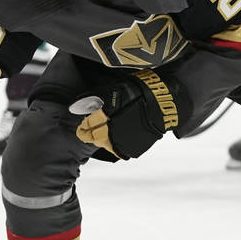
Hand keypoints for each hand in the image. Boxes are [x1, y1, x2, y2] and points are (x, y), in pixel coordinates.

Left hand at [72, 69, 190, 159]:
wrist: (162, 103)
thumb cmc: (139, 92)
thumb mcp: (115, 88)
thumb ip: (95, 97)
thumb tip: (77, 105)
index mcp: (108, 114)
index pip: (89, 124)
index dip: (83, 126)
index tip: (82, 126)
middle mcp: (113, 129)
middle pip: (94, 136)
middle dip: (87, 135)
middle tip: (84, 133)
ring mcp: (123, 139)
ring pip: (104, 145)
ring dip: (99, 141)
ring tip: (98, 137)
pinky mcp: (132, 147)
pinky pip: (118, 150)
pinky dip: (113, 146)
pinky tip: (113, 141)